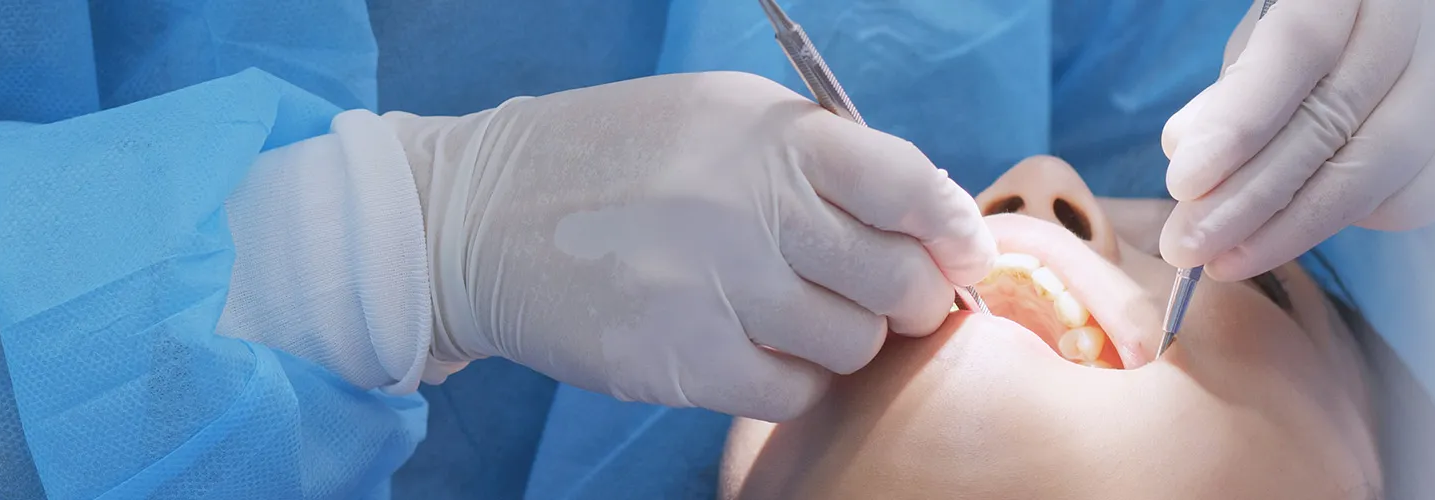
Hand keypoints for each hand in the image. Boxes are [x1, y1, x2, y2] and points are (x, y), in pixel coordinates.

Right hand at [385, 72, 994, 420]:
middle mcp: (755, 208)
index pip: (911, 188)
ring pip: (853, 345)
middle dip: (907, 296)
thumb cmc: (609, 159)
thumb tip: (925, 213)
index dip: (952, 230)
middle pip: (898, 281)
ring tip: (789, 313)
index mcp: (773, 137)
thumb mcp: (715, 115)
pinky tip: (751, 347)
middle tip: (880, 296)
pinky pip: (793, 391)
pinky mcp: (684, 361)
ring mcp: (719, 289)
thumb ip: (817, 155)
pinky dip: (789, 377)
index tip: (956, 252)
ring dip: (840, 338)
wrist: (478, 217)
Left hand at [1159, 0, 1434, 280]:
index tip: (1185, 183)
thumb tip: (1188, 146)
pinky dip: (1370, 216)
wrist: (1399, 28)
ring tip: (1230, 255)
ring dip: (1298, 223)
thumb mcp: (1267, 36)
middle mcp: (1430, 16)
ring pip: (1387, 161)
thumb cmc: (1319, 32)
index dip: (1240, 121)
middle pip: (1336, 116)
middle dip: (1252, 196)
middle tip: (1190, 244)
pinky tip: (1307, 226)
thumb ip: (1236, 88)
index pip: (1299, 46)